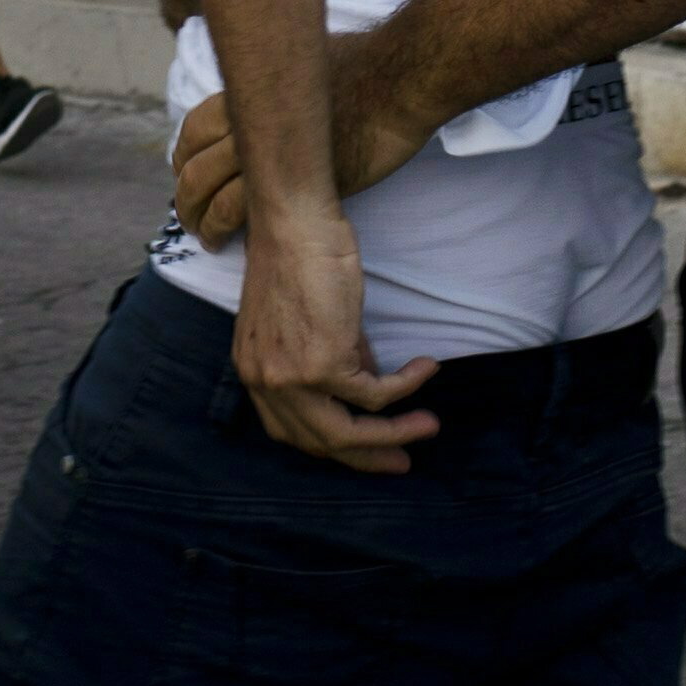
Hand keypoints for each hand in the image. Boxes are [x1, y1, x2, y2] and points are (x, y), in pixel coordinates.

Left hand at [167, 38, 418, 249]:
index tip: (186, 173)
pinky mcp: (288, 182)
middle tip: (188, 214)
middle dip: (186, 196)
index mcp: (248, 94)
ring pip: (209, 192)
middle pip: (195, 166)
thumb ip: (284, 82)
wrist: (397, 81)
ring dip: (200, 219)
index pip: (194, 129)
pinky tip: (229, 241)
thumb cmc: (366, 64)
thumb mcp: (307, 62)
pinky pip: (241, 211)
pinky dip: (225, 228)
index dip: (184, 156)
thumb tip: (286, 81)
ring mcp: (264, 154)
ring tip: (206, 237)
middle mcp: (246, 123)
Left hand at [232, 211, 437, 473]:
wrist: (295, 223)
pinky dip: (407, 385)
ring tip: (429, 425)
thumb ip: (335, 355)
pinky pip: (374, 393)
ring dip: (396, 432)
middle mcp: (266, 383)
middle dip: (368, 457)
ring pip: (348, 431)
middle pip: (321, 442)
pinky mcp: (323, 364)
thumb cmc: (302, 255)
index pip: (293, 431)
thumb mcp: (311, 318)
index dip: (335, 445)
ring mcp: (292, 378)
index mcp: (255, 372)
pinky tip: (426, 368)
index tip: (368, 450)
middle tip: (402, 462)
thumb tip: (369, 379)